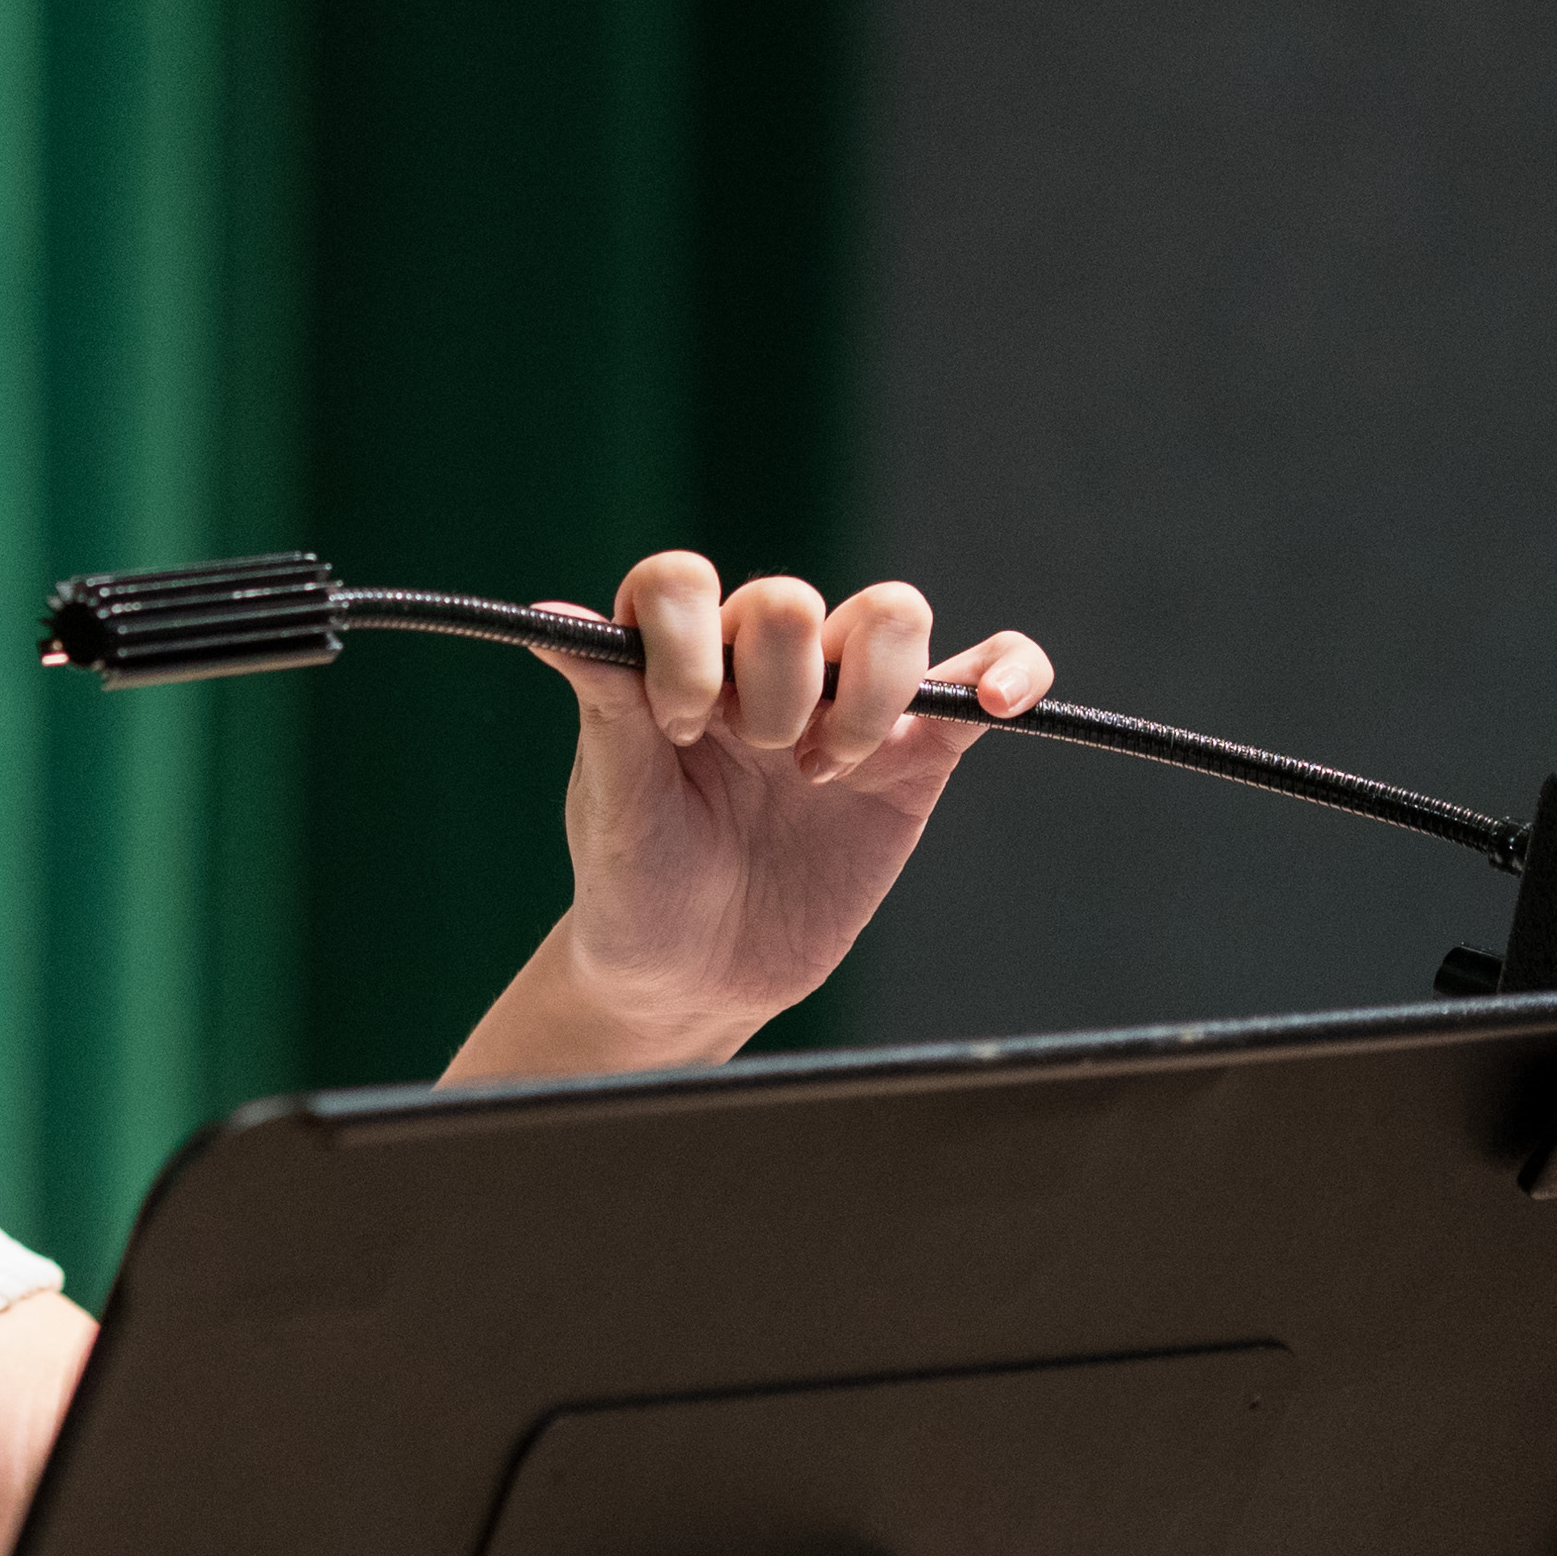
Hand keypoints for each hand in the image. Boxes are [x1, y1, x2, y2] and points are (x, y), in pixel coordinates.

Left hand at [445, 556, 1050, 1081]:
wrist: (692, 975)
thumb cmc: (637, 883)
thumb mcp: (614, 803)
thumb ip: (605, 704)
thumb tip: (548, 622)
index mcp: (673, 659)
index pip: (682, 580)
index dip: (683, 642)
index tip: (677, 727)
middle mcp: (758, 665)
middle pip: (791, 600)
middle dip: (771, 688)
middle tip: (754, 763)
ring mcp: (843, 704)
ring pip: (892, 617)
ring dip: (864, 692)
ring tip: (820, 776)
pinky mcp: (913, 756)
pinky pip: (982, 673)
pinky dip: (1008, 668)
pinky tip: (997, 702)